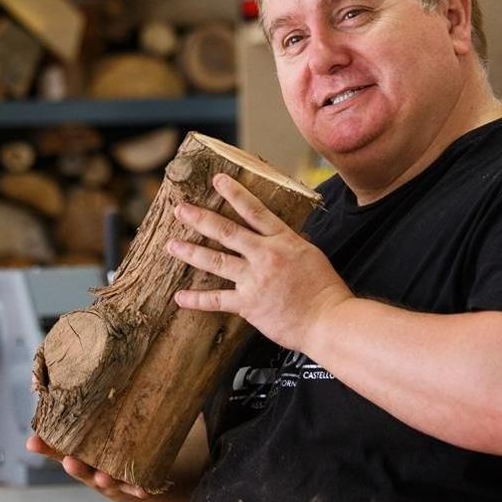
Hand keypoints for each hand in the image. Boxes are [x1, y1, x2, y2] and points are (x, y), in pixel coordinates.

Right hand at [25, 434, 148, 501]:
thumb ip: (73, 429)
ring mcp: (112, 483)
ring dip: (105, 480)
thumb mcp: (87, 447)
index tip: (32, 443)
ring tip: (104, 477)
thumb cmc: (106, 460)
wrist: (138, 483)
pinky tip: (142, 488)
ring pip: (107, 482)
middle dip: (76, 468)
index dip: (45, 448)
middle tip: (70, 462)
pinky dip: (137, 489)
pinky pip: (135, 489)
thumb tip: (50, 397)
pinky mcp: (132, 488)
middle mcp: (92, 474)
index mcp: (79, 461)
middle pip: (81, 472)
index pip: (58, 453)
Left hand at [166, 172, 351, 352]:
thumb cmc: (324, 289)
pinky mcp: (248, 305)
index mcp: (284, 240)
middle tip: (181, 210)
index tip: (217, 180)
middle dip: (200, 218)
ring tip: (172, 246)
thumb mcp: (310, 254)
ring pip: (215, 261)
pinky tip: (180, 296)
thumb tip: (273, 235)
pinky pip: (216, 300)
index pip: (255, 210)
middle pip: (226, 231)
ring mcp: (254, 280)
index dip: (234, 193)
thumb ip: (287, 243)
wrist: (328, 320)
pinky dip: (196, 299)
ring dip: (191, 252)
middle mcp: (265, 256)